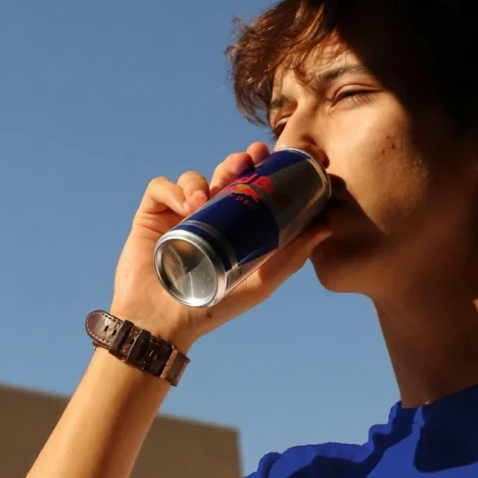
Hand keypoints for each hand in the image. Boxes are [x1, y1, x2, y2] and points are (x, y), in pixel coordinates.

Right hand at [110, 141, 331, 350]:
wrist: (166, 323)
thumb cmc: (214, 307)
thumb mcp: (261, 283)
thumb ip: (291, 257)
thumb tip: (327, 226)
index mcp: (232, 225)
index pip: (245, 187)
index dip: (256, 165)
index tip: (267, 155)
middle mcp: (206, 216)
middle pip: (221, 175)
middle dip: (234, 163)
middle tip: (245, 162)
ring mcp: (177, 214)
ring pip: (192, 178)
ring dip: (201, 180)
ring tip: (205, 200)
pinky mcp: (150, 217)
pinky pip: (161, 188)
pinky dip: (173, 190)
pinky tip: (186, 206)